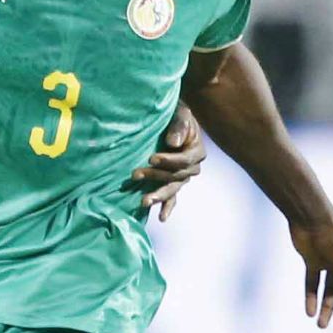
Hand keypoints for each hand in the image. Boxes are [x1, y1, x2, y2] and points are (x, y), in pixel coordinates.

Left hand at [131, 105, 205, 221]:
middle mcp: (193, 168)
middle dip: (155, 177)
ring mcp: (183, 177)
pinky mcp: (174, 182)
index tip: (151, 158)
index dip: (168, 161)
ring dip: (157, 196)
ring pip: (172, 189)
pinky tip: (161, 218)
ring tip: (144, 202)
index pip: (183, 161)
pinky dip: (167, 207)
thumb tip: (172, 143)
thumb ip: (178, 127)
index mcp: (197, 152)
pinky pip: (173, 198)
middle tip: (135, 174)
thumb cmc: (177, 115)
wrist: (173, 120)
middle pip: (175, 177)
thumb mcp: (180, 115)